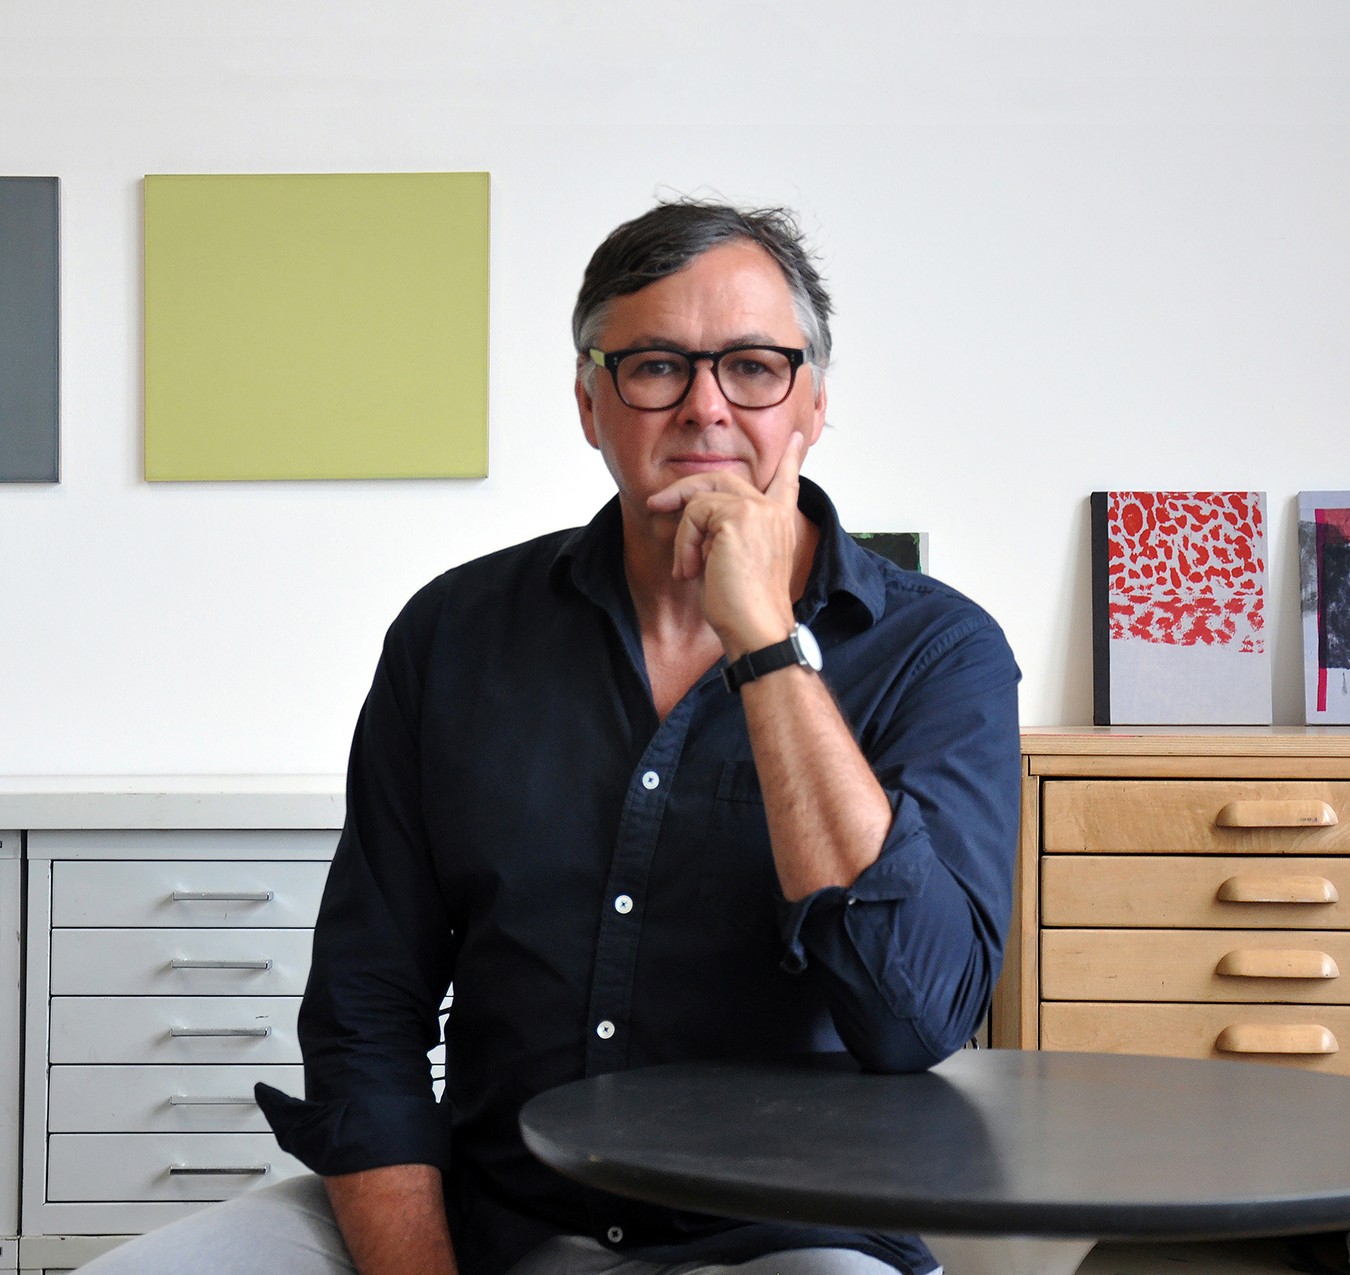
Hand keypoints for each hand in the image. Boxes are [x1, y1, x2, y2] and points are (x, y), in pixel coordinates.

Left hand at [646, 433, 806, 655]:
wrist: (757, 630)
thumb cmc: (747, 608)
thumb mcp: (739, 562)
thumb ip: (727, 535)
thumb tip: (696, 517)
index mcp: (780, 522)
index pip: (786, 481)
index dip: (789, 459)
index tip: (795, 438)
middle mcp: (772, 510)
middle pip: (722, 478)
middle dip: (684, 489)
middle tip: (656, 503)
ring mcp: (756, 510)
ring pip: (701, 499)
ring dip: (683, 536)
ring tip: (687, 569)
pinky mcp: (736, 517)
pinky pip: (693, 515)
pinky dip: (683, 545)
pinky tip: (690, 572)